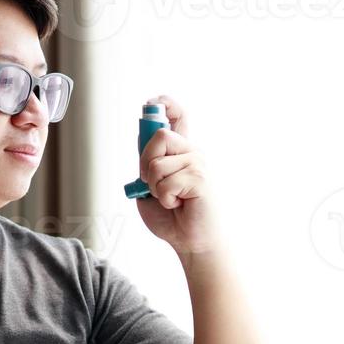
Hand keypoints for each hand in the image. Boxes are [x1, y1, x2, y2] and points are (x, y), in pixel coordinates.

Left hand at [135, 96, 220, 255]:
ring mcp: (198, 165)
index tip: (154, 101)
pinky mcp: (200, 180)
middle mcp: (191, 153)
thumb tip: (143, 139)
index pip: (179, 117)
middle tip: (151, 185)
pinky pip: (167, 183)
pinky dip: (165, 199)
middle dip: (145, 162)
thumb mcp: (150, 186)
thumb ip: (148, 163)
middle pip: (160, 136)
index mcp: (180, 152)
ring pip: (158, 164)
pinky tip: (179, 205)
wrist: (190, 242)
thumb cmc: (172, 217)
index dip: (167, 105)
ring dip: (155, 187)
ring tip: (170, 199)